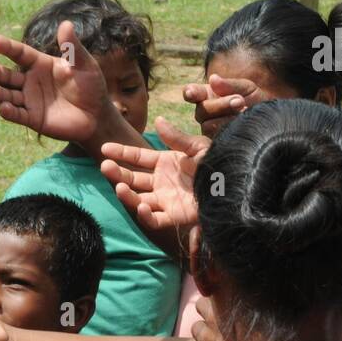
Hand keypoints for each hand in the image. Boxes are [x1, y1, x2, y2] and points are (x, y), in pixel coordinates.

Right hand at [0, 21, 112, 143]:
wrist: (97, 115)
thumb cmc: (91, 85)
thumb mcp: (84, 64)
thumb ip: (72, 47)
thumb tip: (66, 24)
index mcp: (40, 64)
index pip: (20, 54)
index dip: (8, 47)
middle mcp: (30, 81)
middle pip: (8, 76)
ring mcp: (30, 100)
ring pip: (8, 96)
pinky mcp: (32, 118)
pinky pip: (18, 115)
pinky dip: (9, 112)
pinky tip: (3, 108)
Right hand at [100, 117, 208, 233]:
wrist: (236, 185)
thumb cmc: (219, 163)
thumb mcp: (198, 148)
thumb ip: (176, 138)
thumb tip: (158, 120)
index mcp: (165, 163)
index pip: (137, 157)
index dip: (121, 153)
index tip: (105, 148)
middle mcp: (161, 182)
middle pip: (133, 178)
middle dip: (117, 173)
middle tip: (105, 166)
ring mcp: (166, 200)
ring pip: (139, 199)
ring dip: (127, 195)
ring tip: (119, 187)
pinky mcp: (175, 217)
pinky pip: (155, 220)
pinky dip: (146, 216)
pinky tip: (142, 206)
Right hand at [183, 75, 261, 138]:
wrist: (272, 120)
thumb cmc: (256, 101)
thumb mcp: (246, 88)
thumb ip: (229, 84)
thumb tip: (213, 79)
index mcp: (208, 96)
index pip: (193, 93)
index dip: (190, 92)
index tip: (192, 93)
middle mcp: (205, 113)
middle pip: (202, 110)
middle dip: (220, 104)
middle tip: (240, 101)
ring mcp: (210, 130)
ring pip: (208, 125)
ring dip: (227, 118)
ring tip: (244, 112)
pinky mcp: (217, 143)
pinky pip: (218, 137)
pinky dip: (231, 129)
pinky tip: (242, 125)